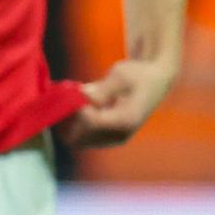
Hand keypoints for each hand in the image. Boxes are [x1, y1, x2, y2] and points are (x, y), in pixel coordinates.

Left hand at [59, 57, 176, 148]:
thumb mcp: (121, 76)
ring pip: (75, 139)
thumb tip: (83, 96)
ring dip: (65, 120)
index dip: (74, 109)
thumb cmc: (137, 75)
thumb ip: (103, 88)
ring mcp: (110, 139)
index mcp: (126, 120)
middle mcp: (118, 135)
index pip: (91, 123)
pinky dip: (69, 121)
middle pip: (78, 138)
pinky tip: (73, 100)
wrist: (152, 82)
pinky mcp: (103, 137)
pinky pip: (78, 135)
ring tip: (68, 97)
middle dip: (65, 118)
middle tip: (62, 95)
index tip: (68, 91)